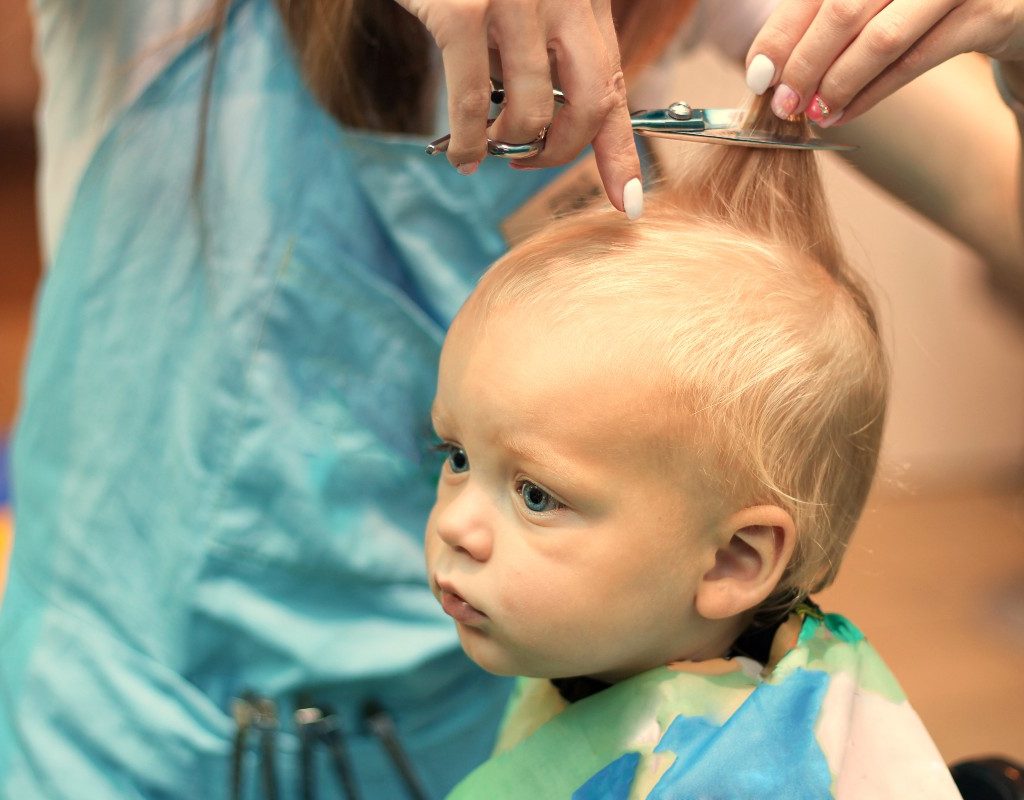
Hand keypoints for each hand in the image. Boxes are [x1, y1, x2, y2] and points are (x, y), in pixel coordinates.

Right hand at [395, 0, 642, 215]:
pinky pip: (473, 104)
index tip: (629, 204)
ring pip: (532, 113)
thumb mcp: (522, 3)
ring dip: (505, 146)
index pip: (614, 83)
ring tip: (483, 146)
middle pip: (589, 106)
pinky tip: (459, 154)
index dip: (622, 152)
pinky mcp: (464, 11)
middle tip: (526, 160)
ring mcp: (516, 2)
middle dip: (559, 153)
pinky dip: (467, 142)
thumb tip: (547, 127)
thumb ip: (545, 49)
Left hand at [744, 0, 1023, 125]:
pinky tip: (844, 113)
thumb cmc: (927, 1)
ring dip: (837, 84)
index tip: (758, 74)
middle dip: (804, 64)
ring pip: (879, 40)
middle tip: (782, 104)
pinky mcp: (988, 13)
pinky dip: (871, 94)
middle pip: (842, 10)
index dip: (781, 32)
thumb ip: (829, 16)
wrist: (1014, 0)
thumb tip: (769, 66)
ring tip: (812, 114)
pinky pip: (915, 61)